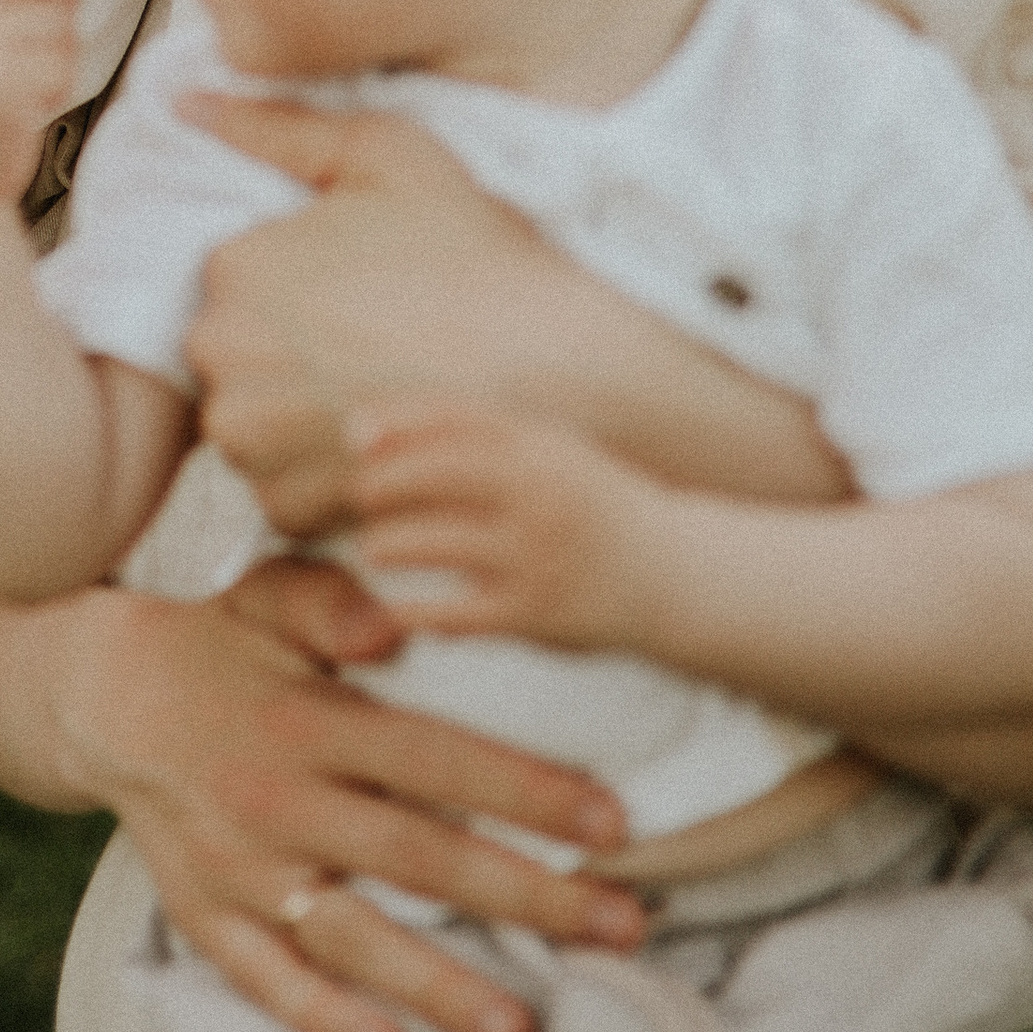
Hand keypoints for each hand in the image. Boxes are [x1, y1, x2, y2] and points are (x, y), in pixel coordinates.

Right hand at [62, 567, 645, 1031]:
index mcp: (306, 719)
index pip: (433, 758)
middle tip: (624, 931)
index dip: (525, 791)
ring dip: (438, 987)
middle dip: (528, 896)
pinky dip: (323, 1019)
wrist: (96, 695)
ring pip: (350, 937)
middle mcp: (277, 800)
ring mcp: (241, 870)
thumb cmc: (215, 638)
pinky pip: (266, 980)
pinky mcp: (206, 916)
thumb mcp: (265, 592)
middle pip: (417, 856)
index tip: (614, 825)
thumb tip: (393, 628)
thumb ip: (331, 599)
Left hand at [184, 97, 848, 519]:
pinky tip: (387, 440)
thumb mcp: (389, 158)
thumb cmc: (482, 260)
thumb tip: (185, 102)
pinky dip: (322, 475)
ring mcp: (251, 437)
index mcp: (234, 265)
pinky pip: (280, 489)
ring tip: (385, 392)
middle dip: (288, 354)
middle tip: (378, 345)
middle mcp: (221, 353)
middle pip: (232, 355)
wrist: (563, 374)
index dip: (300, 288)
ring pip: (252, 424)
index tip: (365, 293)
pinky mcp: (288, 504)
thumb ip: (280, 128)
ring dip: (299, 418)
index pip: (232, 280)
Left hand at [338, 410, 670, 646]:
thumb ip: (478, 436)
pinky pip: (456, 613)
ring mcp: (537, 554)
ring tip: (373, 548)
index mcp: (542, 446)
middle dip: (384, 481)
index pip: (452, 417)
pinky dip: (417, 612)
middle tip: (359, 495)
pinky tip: (396, 610)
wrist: (676, 576)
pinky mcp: (535, 614)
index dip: (395, 422)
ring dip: (390, 544)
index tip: (356, 436)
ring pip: (437, 542)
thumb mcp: (552, 453)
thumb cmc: (592, 506)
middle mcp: (539, 492)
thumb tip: (371, 431)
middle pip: (437, 472)